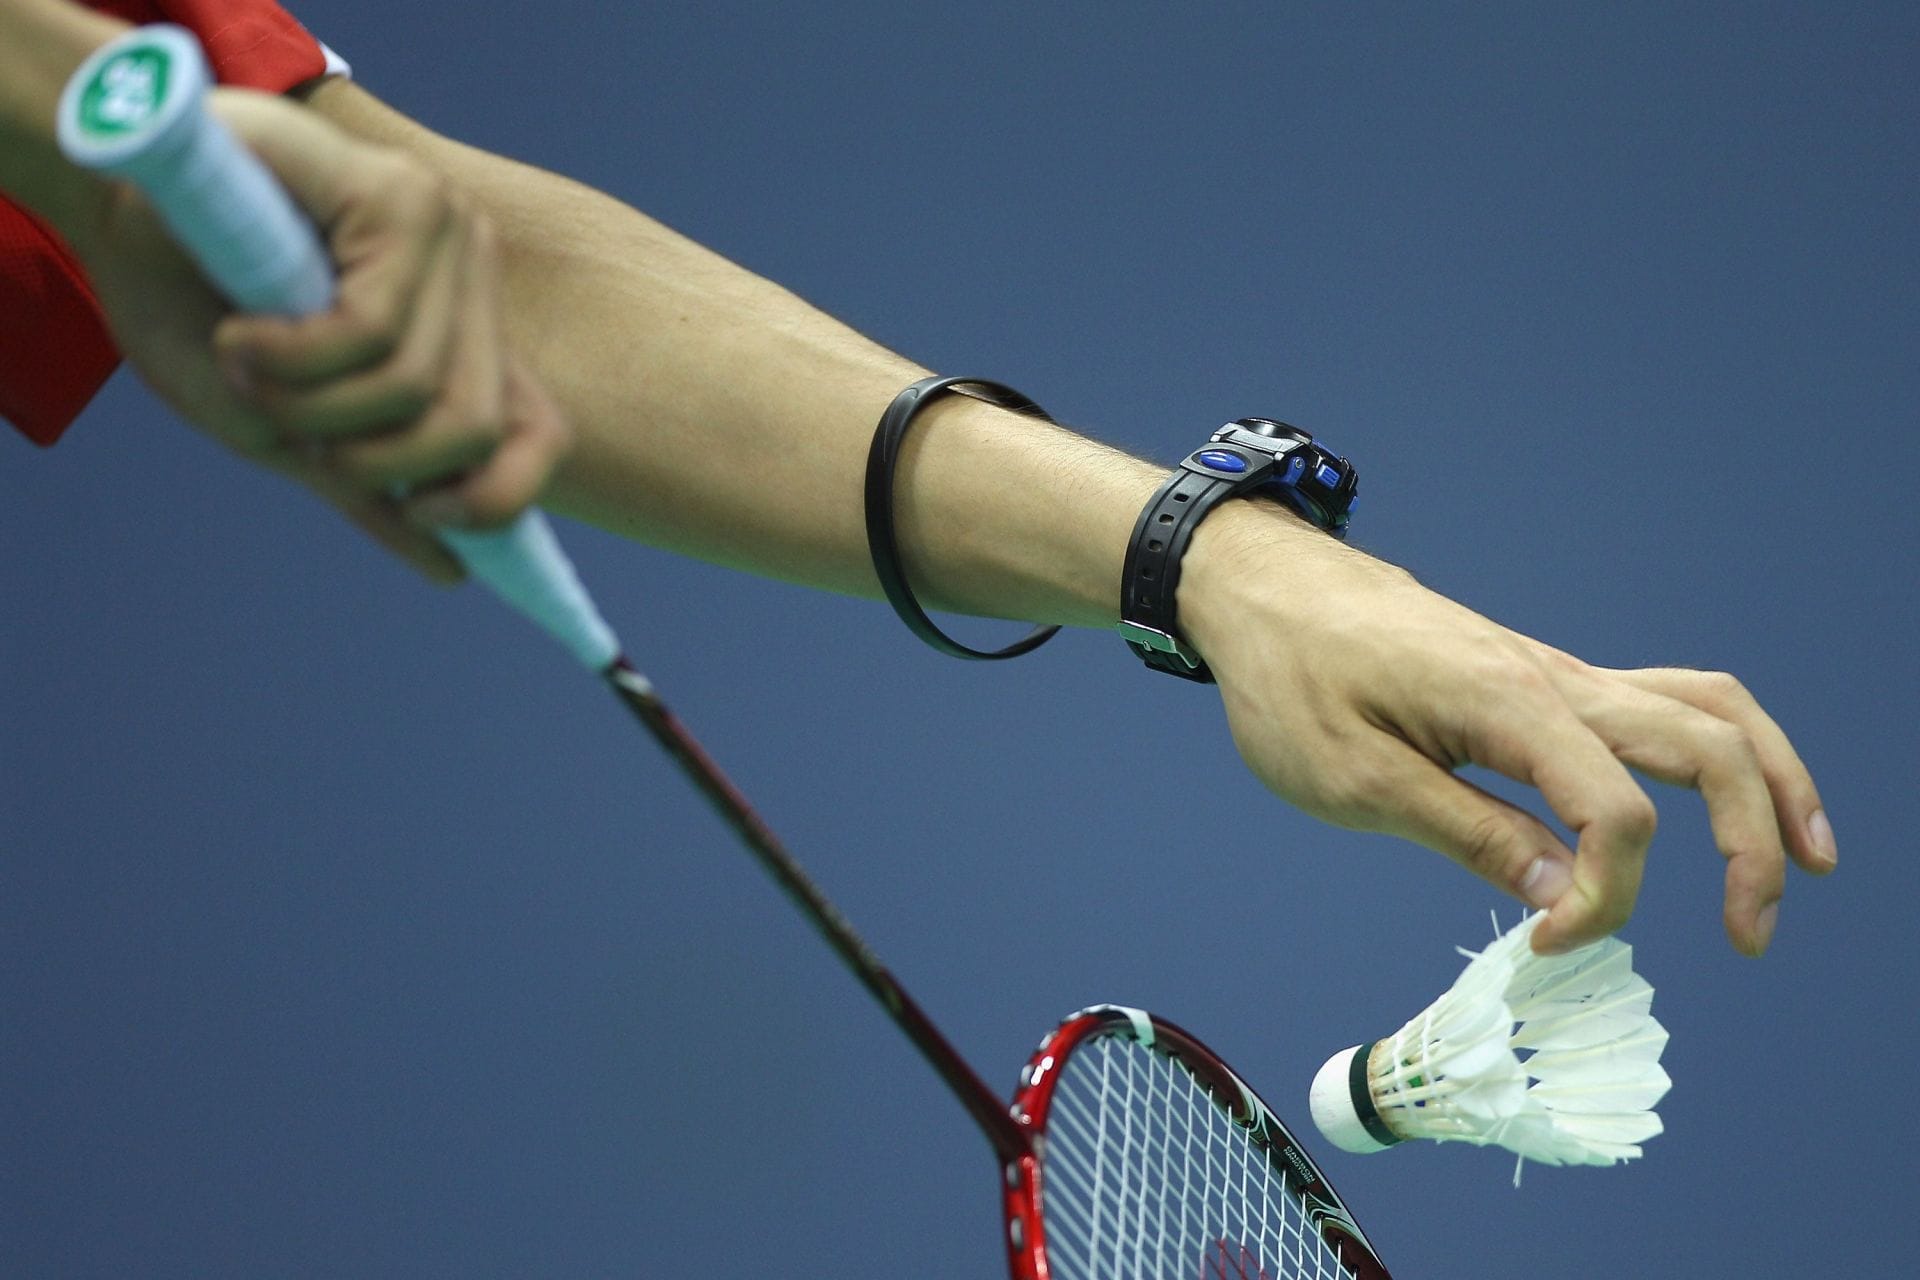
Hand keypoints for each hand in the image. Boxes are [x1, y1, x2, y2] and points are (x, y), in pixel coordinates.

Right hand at [64, 88, 568, 580]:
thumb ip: (368, 487)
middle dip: (366, 459)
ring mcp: (444, 230)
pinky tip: (241, 335)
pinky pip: (370, 330)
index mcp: (462, 335)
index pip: (540, 434)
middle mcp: (469, 278)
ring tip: (246, 359)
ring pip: (417, 387)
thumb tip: (454, 571)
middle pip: (471, 426)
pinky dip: (288, 360)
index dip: (495, 497)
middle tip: (285, 416)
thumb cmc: (192, 311)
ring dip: (306, 406)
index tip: (423, 511)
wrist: (106, 208)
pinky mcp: (397, 195)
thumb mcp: (283, 424)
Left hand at [1177, 499, 1834, 956]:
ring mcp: (1555, 673)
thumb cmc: (1290, 678)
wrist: (1263, 587)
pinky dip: (1709, 754)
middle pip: (1707, 746)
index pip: (1617, 816)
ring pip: (1704, 708)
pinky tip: (1714, 803)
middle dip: (1752, 842)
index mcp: (1509, 704)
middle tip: (1751, 936)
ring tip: (1802, 862)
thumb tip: (1567, 896)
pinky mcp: (1539, 680)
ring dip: (1766, 781)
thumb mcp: (1354, 779)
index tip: (1543, 944)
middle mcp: (1555, 679)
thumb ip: (1468, 834)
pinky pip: (1658, 704)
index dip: (1605, 897)